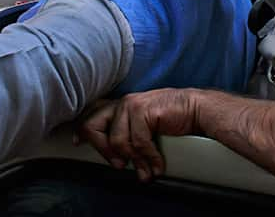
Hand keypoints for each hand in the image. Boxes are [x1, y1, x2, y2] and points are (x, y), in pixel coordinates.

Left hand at [75, 88, 201, 181]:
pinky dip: (149, 158)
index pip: (92, 115)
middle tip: (121, 166)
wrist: (195, 109)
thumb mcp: (144, 128)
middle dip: (105, 151)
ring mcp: (131, 105)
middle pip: (93, 127)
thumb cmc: (172, 119)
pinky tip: (157, 165)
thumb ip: (129, 137)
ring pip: (118, 141)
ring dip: (135, 161)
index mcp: (120, 106)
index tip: (78, 143)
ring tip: (147, 170)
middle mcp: (122, 103)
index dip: (82, 131)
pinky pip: (138, 142)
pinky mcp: (142, 110)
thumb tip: (118, 160)